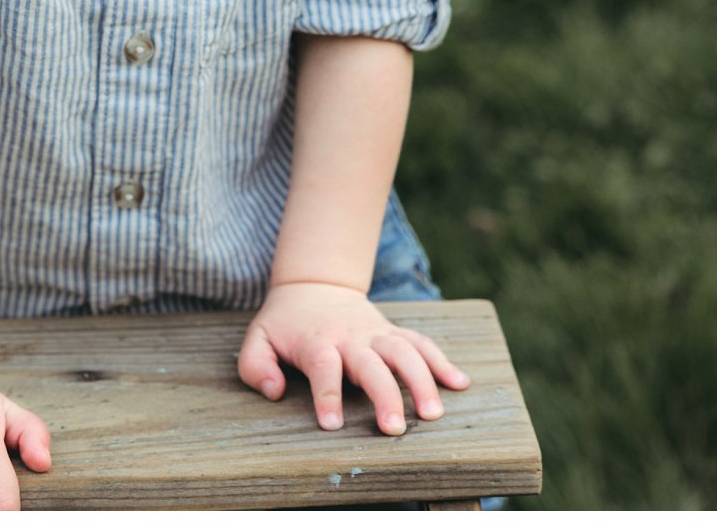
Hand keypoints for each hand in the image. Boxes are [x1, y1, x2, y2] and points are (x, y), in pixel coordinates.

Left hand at [236, 281, 469, 434]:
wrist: (315, 286)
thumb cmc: (285, 323)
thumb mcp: (257, 339)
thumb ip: (256, 367)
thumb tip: (274, 391)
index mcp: (318, 342)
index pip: (323, 367)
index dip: (327, 395)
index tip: (332, 424)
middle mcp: (352, 338)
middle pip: (372, 364)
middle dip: (385, 395)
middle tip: (394, 429)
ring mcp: (377, 334)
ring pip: (406, 352)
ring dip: (423, 381)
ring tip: (433, 414)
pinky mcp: (394, 334)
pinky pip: (423, 343)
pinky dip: (443, 362)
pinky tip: (460, 384)